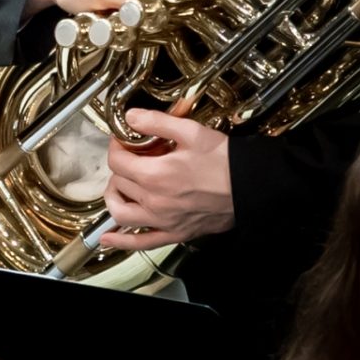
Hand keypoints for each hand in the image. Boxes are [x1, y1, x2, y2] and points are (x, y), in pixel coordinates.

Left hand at [98, 107, 234, 249]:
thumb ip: (156, 122)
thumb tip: (130, 117)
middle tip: (132, 157)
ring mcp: (164, 220)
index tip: (123, 141)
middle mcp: (155, 201)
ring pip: (121, 213)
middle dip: (121, 167)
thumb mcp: (190, 132)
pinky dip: (122, 241)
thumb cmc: (224, 161)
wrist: (251, 187)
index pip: (117, 161)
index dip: (116, 147)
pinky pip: (142, 242)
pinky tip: (108, 238)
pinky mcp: (175, 233)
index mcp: (155, 175)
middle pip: (119, 183)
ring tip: (119, 187)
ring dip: (114, 199)